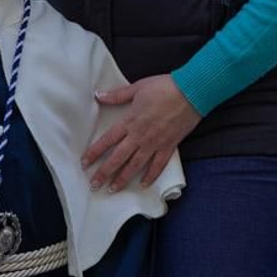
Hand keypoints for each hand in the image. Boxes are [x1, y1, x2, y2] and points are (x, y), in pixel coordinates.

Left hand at [84, 74, 198, 191]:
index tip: (84, 163)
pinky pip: (158, 165)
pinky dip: (150, 176)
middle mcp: (140, 136)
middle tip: (94, 185)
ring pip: (135, 165)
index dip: (94, 152)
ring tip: (113, 189)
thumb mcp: (137, 88)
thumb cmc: (164, 87)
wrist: (191, 93)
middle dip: (105, 172)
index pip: (107, 140)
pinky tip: (143, 184)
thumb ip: (117, 95)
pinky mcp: (169, 146)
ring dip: (123, 178)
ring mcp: (155, 143)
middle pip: (118, 158)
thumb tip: (98, 95)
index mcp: (130, 121)